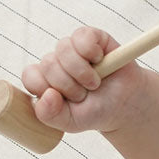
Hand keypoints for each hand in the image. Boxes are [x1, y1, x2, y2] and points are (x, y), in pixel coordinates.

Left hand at [21, 28, 153, 134]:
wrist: (127, 104)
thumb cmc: (96, 111)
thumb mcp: (70, 121)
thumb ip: (49, 115)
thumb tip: (47, 95)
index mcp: (45, 80)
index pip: (31, 75)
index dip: (46, 87)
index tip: (65, 100)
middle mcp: (56, 62)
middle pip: (48, 63)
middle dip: (69, 84)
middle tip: (85, 93)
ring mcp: (73, 48)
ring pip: (63, 49)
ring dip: (82, 70)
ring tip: (95, 81)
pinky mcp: (92, 37)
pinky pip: (82, 36)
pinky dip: (91, 50)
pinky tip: (100, 60)